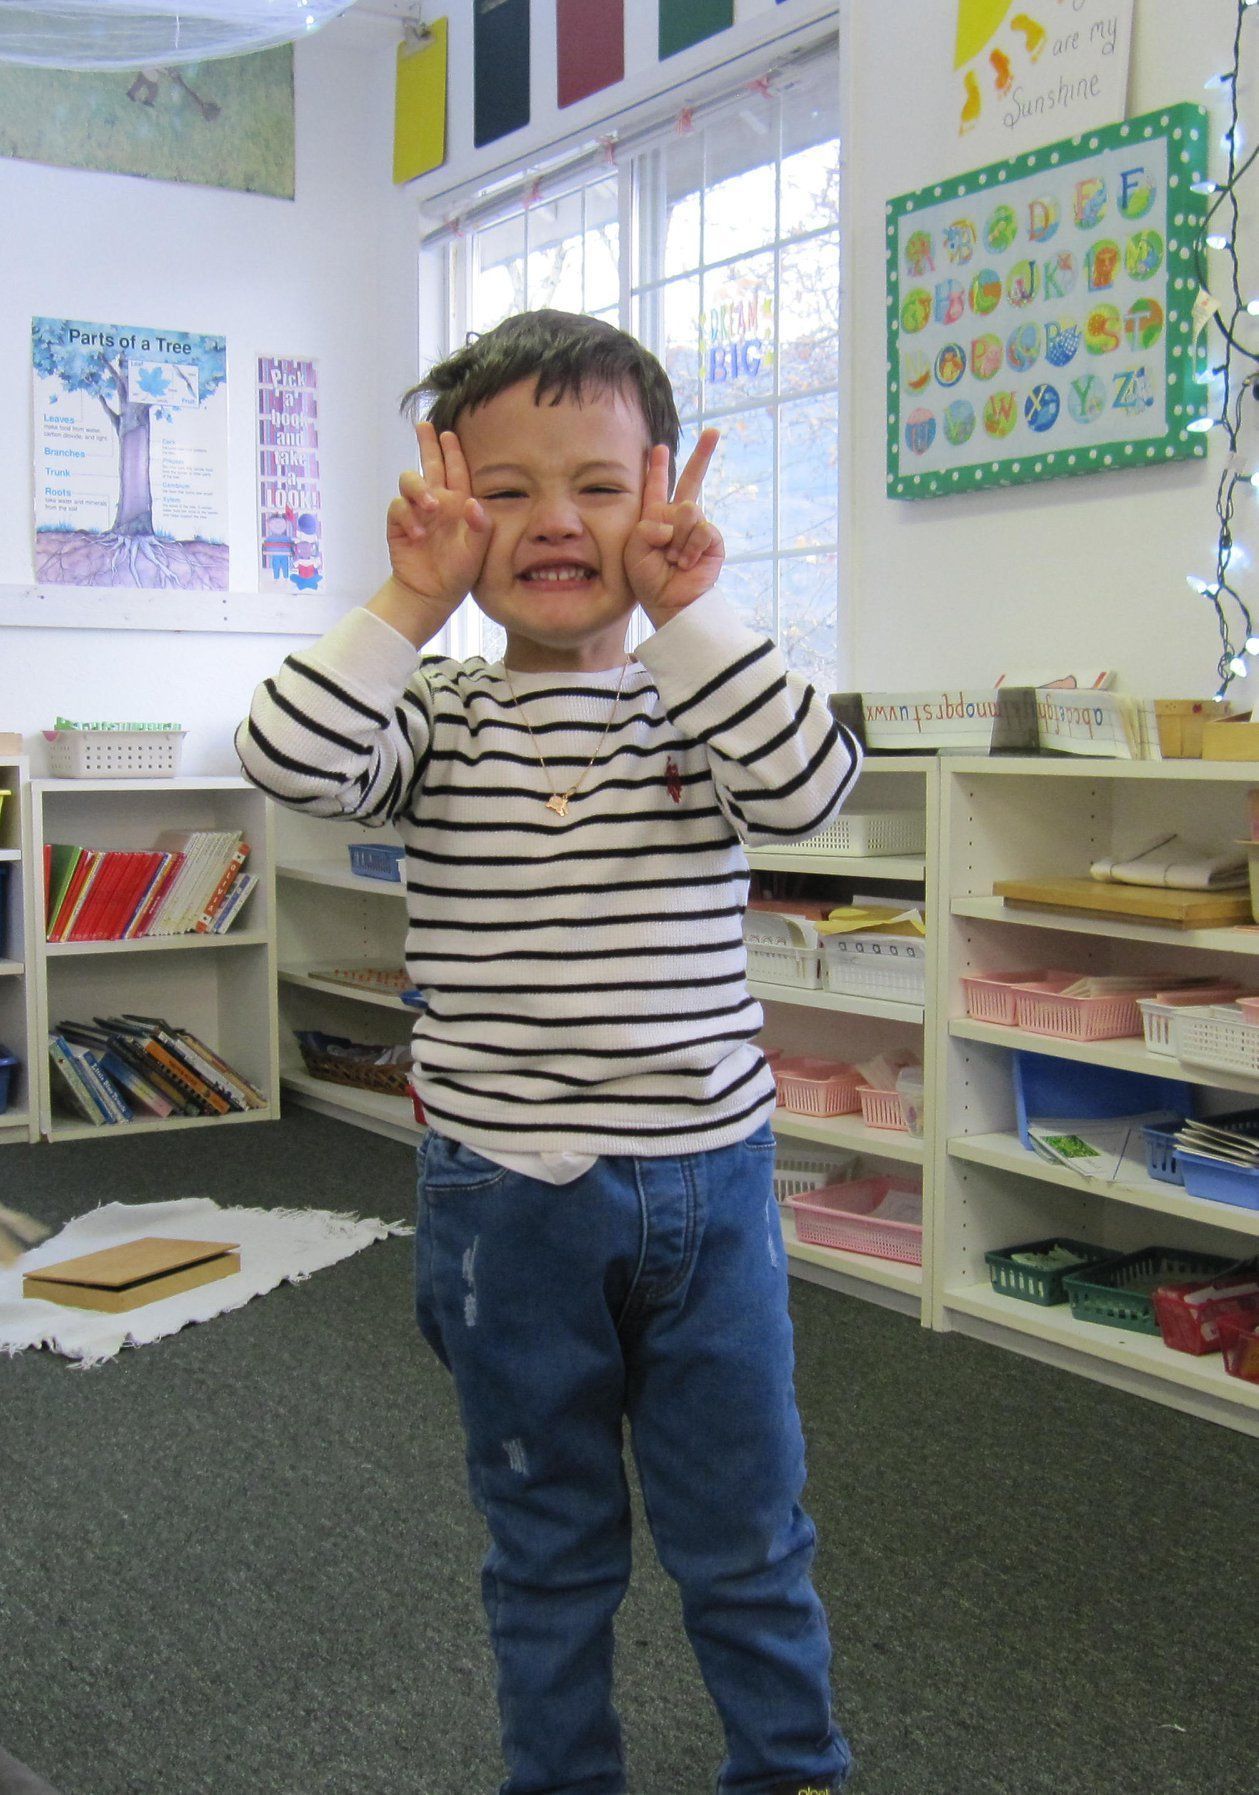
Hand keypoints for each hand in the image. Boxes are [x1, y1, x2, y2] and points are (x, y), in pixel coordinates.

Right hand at [382, 422, 491, 633]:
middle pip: (429, 464)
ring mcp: (416, 512)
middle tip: (423, 425)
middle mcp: (437, 502)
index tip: (448, 432)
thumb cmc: (459, 572)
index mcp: (459, 504)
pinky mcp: (399, 524)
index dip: (452, 451)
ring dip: (419, 489)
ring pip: (410, 481)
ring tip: (430, 507)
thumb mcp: (478, 552)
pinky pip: (398, 507)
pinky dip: (407, 517)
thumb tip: (472, 503)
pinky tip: (418, 534)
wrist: (431, 594)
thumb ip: (480, 527)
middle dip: (426, 443)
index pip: (456, 471)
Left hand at [625, 428, 723, 628]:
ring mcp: (696, 529)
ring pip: (689, 510)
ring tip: (672, 559)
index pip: (656, 486)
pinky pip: (702, 529)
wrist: (669, 603)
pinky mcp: (712, 541)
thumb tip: (674, 519)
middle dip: (702, 455)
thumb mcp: (633, 549)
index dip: (657, 467)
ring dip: (677, 538)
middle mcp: (677, 519)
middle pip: (691, 480)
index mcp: (654, 517)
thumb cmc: (647, 579)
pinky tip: (685, 563)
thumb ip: (646, 526)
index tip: (658, 448)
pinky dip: (690, 548)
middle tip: (714, 433)